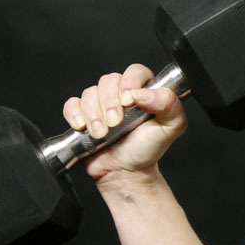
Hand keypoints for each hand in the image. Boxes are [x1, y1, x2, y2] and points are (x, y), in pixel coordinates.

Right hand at [62, 63, 187, 187]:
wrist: (126, 173)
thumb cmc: (148, 149)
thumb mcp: (172, 127)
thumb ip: (170, 105)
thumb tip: (145, 93)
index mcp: (144, 91)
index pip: (135, 71)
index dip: (129, 82)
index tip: (129, 102)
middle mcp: (121, 94)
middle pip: (109, 80)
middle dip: (110, 102)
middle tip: (116, 123)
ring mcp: (101, 103)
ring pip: (90, 92)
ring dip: (93, 114)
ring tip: (102, 134)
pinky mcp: (83, 115)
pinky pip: (72, 104)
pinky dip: (74, 114)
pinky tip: (83, 127)